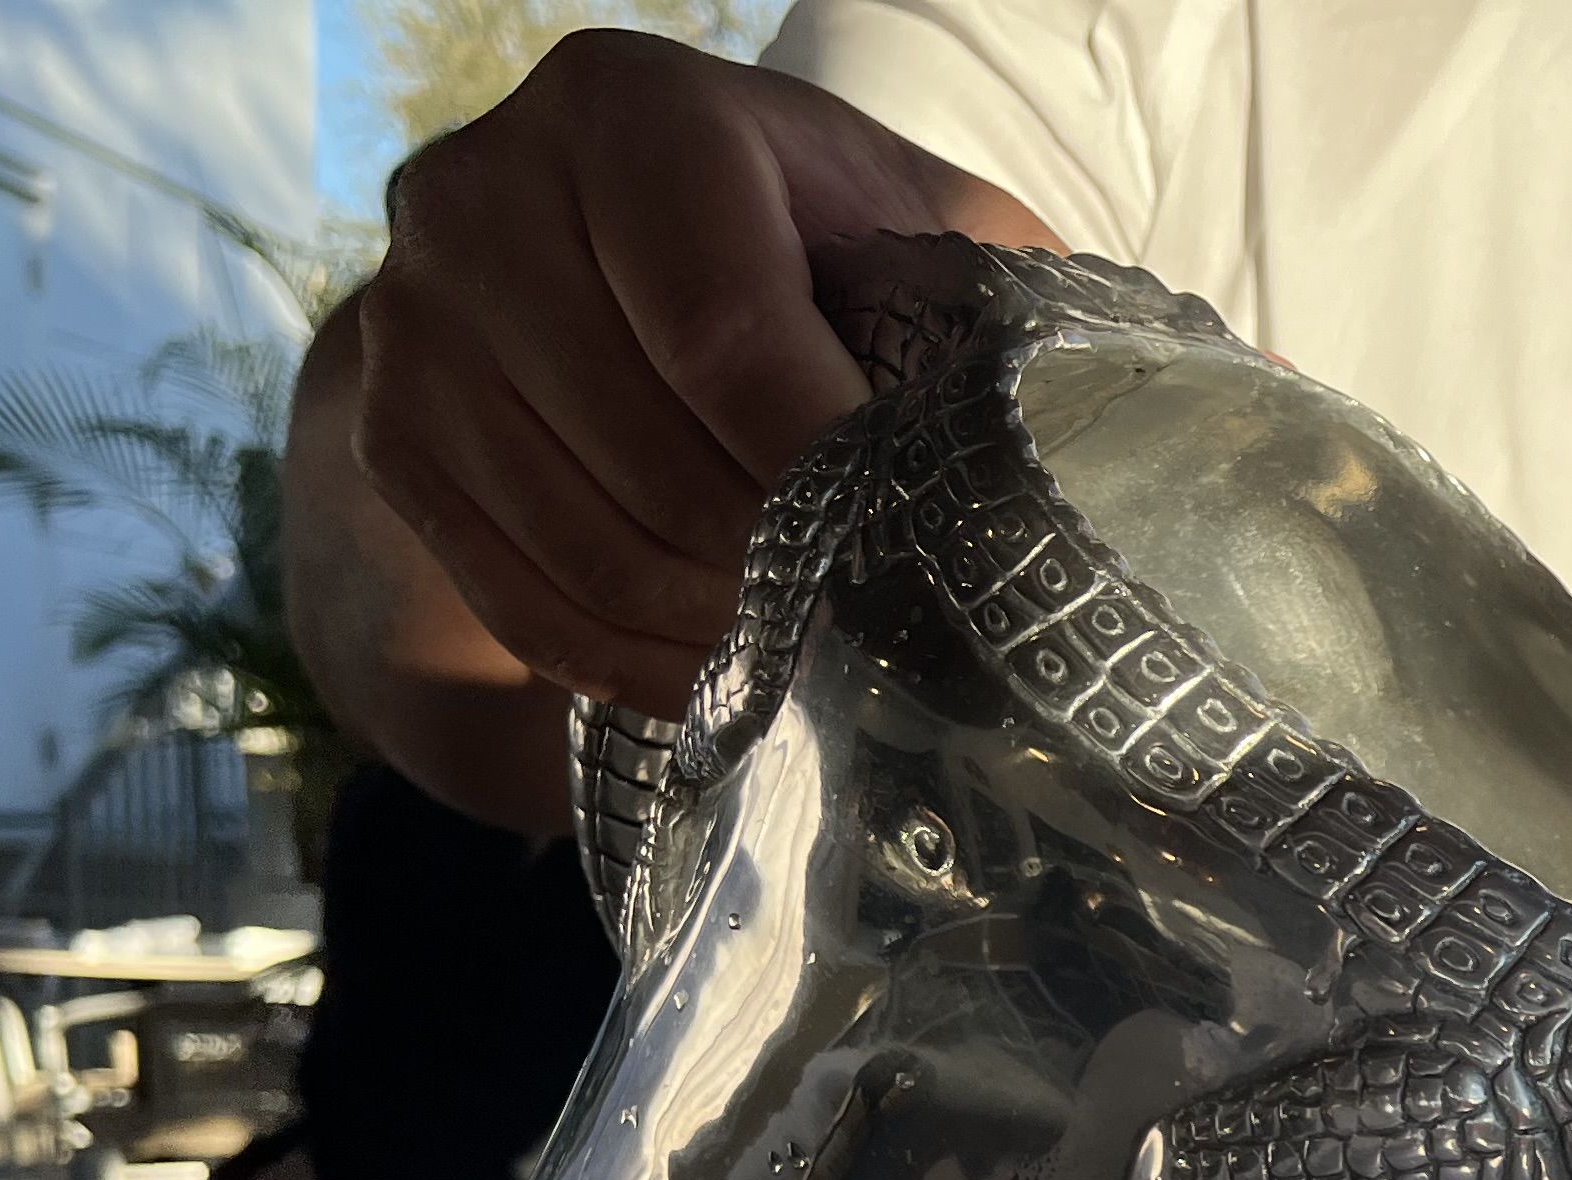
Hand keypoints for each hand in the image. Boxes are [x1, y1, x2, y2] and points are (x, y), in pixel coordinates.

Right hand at [352, 33, 1057, 715]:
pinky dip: (639, 666)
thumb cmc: (809, 249)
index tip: (902, 538)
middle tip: (872, 609)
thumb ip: (1007, 297)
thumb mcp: (915, 227)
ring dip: (720, 628)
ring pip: (586, 545)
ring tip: (813, 642)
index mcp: (629, 113)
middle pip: (651, 455)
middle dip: (783, 560)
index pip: (721, 327)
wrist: (603, 266)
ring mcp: (411, 321)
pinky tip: (724, 674)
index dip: (820, 463)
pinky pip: (522, 601)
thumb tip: (1182, 417)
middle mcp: (482, 192)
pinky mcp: (389, 437)